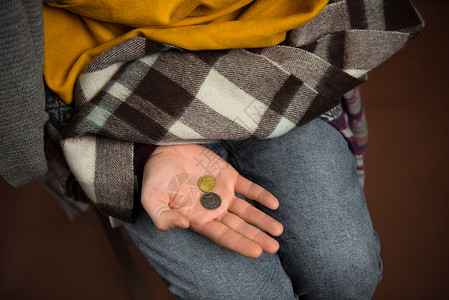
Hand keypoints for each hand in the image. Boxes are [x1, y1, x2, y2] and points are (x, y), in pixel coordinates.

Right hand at [140, 144, 282, 257]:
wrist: (163, 149)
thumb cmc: (155, 176)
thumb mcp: (151, 198)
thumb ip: (163, 216)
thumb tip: (184, 225)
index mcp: (197, 218)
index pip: (222, 235)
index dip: (239, 244)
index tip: (257, 252)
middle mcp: (213, 209)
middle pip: (239, 227)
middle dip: (257, 237)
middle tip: (275, 248)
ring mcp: (223, 192)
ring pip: (247, 210)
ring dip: (262, 220)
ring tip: (278, 231)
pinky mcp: (229, 176)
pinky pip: (248, 188)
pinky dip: (261, 195)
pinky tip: (274, 204)